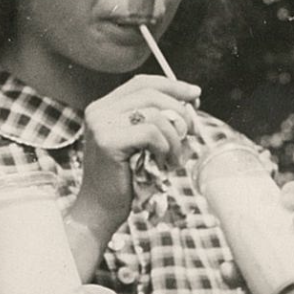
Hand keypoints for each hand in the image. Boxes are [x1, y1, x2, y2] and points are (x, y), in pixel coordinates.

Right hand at [72, 75, 200, 243]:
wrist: (100, 210)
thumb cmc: (125, 179)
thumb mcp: (141, 143)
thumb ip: (156, 120)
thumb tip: (191, 101)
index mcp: (104, 107)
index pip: (141, 83)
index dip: (172, 85)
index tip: (195, 95)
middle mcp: (98, 111)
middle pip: (150, 93)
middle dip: (180, 111)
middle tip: (192, 133)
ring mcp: (100, 125)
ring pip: (154, 114)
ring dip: (175, 137)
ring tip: (175, 159)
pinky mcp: (107, 141)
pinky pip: (151, 133)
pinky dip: (165, 148)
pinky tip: (164, 164)